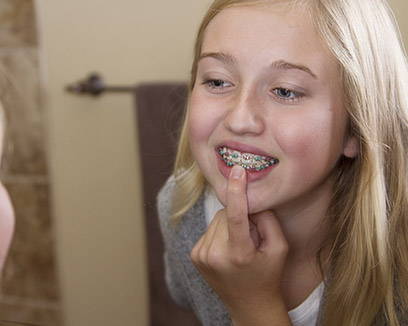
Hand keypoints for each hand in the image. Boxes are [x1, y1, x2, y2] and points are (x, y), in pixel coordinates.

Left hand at [190, 165, 290, 325]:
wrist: (249, 305)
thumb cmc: (268, 275)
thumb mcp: (280, 248)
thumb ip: (267, 219)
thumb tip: (250, 198)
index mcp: (239, 254)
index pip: (235, 215)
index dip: (236, 191)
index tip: (238, 170)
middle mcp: (215, 255)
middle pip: (226, 214)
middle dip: (240, 217)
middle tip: (251, 238)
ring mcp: (202, 256)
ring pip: (217, 220)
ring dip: (229, 225)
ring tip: (240, 246)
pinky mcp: (195, 255)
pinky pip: (210, 229)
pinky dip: (220, 233)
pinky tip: (228, 250)